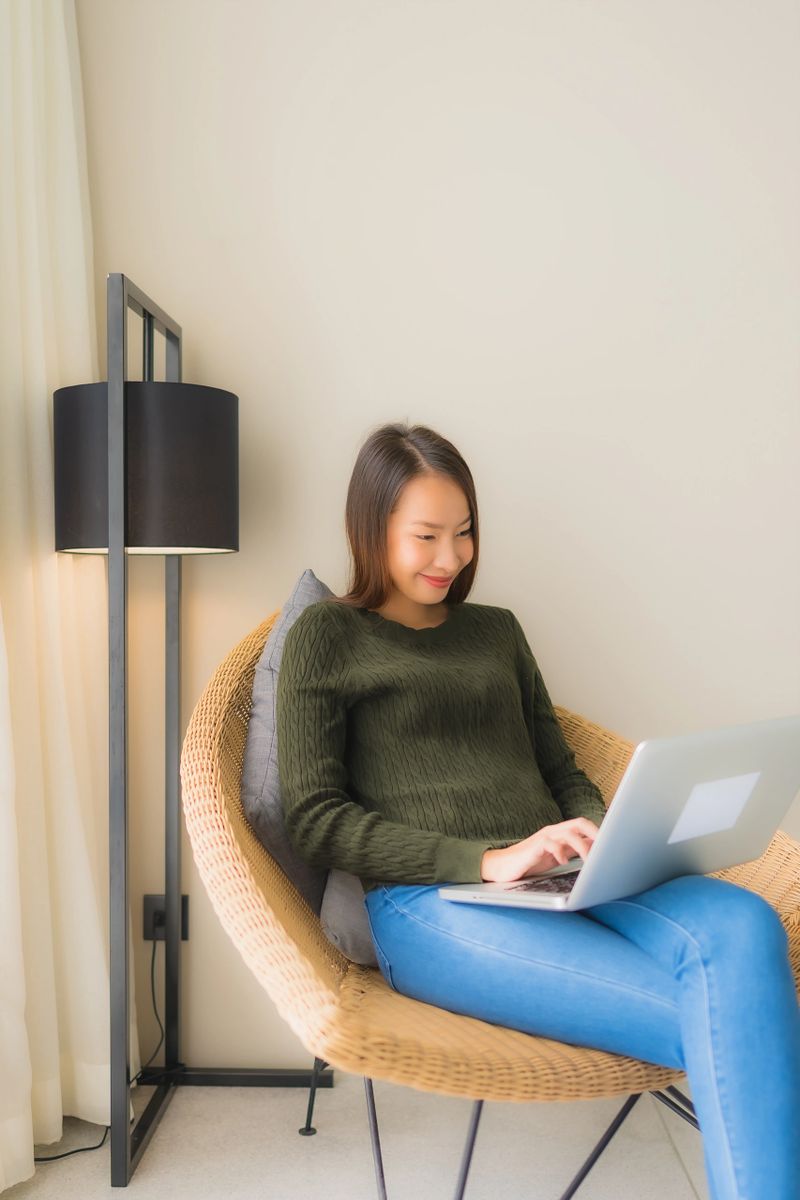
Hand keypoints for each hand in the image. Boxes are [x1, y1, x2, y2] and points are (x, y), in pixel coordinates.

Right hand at [480, 818, 599, 882]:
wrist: (503, 867)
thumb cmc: (531, 862)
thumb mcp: (558, 856)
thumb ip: (573, 850)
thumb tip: (596, 850)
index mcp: (561, 833)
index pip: (584, 826)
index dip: (600, 832)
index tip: (614, 842)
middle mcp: (554, 832)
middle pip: (579, 823)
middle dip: (595, 832)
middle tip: (607, 846)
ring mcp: (544, 838)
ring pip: (568, 833)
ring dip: (582, 846)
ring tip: (589, 859)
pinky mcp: (534, 847)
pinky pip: (550, 844)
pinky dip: (560, 852)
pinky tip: (564, 861)